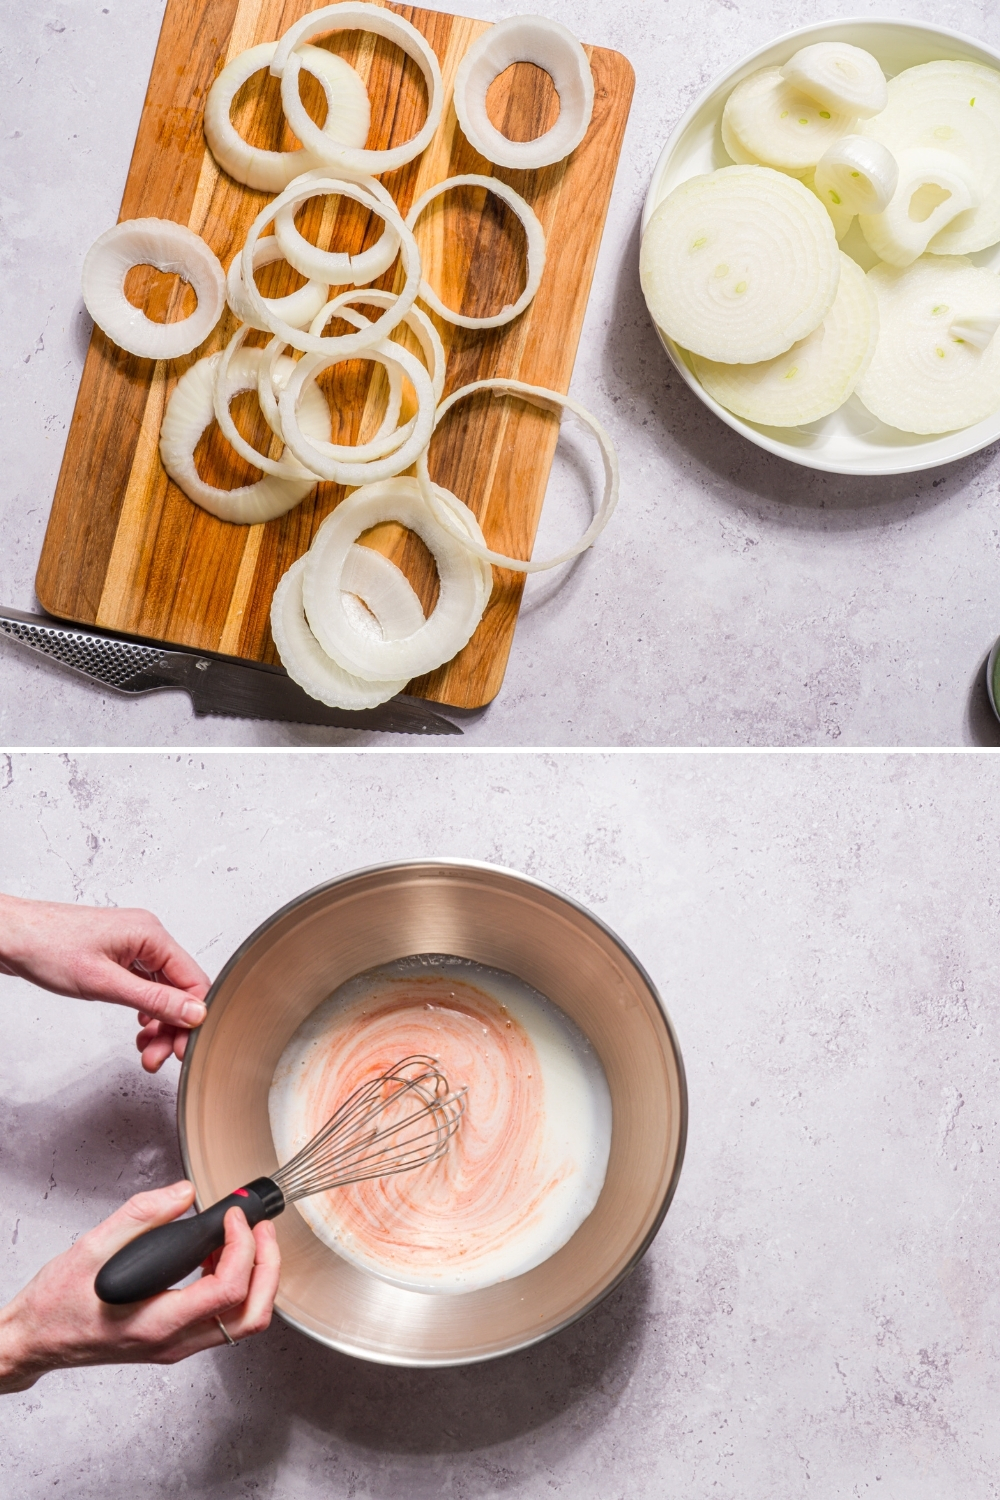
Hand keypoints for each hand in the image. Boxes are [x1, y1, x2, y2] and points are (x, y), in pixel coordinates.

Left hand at [0, 896, 209, 1071]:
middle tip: (157, 1057)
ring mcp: (132, 946)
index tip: (183, 1048)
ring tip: (145, 1050)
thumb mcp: (104, 982)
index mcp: (151, 935)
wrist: (11, 937)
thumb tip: (194, 1013)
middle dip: (172, 1026)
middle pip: (179, 989)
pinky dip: (145, 1010)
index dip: (193, 1018)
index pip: (193, 980)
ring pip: (162, 991)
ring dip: (159, 1023)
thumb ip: (153, 1000)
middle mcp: (147, 937)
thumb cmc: (46, 948)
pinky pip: (145, 986)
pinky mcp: (119, 956)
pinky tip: (139, 1028)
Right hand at [0, 1182, 279, 1392]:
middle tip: (259, 1228)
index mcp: (156, 1324)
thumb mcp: (93, 1246)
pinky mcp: (175, 1340)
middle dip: (268, 1265)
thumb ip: (142, 1215)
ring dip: (255, 1275)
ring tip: (237, 1237)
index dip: (243, 1247)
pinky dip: (234, 1284)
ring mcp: (177, 1345)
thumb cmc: (56, 1303)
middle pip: (252, 1316)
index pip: (227, 1291)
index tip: (232, 1216)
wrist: (36, 1338)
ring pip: (244, 1321)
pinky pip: (223, 1318)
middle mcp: (173, 1343)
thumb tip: (183, 1192)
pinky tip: (213, 1255)